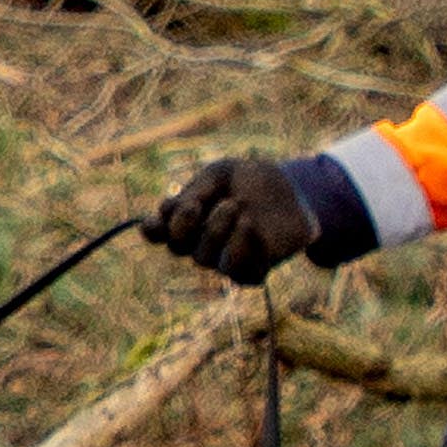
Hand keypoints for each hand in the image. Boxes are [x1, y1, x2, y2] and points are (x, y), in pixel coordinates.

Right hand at [154, 156, 316, 285]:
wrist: (292, 189)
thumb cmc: (250, 181)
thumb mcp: (220, 174)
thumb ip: (195, 191)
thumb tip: (167, 212)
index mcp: (187, 220)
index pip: (157, 232)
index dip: (154, 227)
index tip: (166, 209)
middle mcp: (200, 243)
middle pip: (177, 246)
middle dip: (187, 223)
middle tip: (204, 202)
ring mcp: (223, 259)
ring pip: (204, 259)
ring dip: (215, 230)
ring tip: (237, 206)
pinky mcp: (251, 271)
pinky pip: (238, 273)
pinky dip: (241, 247)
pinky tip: (250, 224)